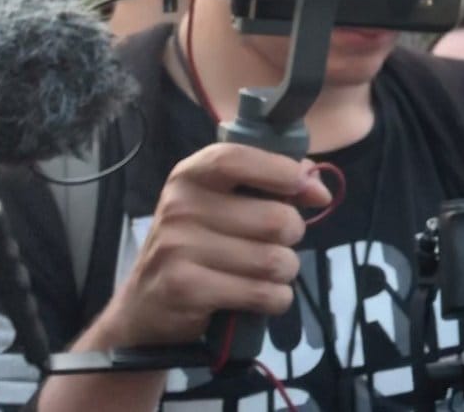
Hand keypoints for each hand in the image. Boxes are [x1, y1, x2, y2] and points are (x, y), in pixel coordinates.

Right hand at [93, 144, 331, 347]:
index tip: (312, 192)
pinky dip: (275, 299)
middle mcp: (180, 207)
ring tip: (264, 274)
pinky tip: (259, 298)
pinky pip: (263, 293)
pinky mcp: (186, 289)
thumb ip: (270, 184)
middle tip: (273, 245)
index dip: (283, 172)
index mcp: (190, 176)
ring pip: (275, 261)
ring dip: (284, 272)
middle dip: (291, 237)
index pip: (238, 159)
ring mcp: (178, 248)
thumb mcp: (223, 203)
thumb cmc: (197, 245)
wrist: (144, 306)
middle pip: (277, 219)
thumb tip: (319, 189)